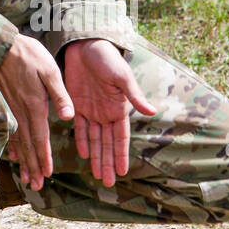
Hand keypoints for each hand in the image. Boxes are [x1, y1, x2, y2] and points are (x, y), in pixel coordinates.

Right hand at [0, 35, 73, 190]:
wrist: (0, 46)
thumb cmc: (28, 55)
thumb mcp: (50, 70)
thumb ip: (59, 95)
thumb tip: (69, 117)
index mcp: (35, 105)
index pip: (40, 137)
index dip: (43, 157)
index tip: (46, 173)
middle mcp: (22, 112)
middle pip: (28, 145)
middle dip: (33, 166)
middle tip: (36, 185)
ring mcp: (11, 110)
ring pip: (18, 141)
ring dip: (23, 161)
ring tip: (26, 178)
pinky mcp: (4, 105)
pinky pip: (9, 131)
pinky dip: (12, 146)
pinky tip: (14, 156)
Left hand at [62, 39, 155, 188]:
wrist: (85, 45)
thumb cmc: (107, 58)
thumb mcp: (122, 77)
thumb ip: (134, 96)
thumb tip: (152, 111)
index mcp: (119, 108)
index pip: (120, 138)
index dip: (120, 154)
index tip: (122, 172)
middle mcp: (106, 113)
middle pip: (107, 143)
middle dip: (107, 162)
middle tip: (107, 182)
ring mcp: (91, 110)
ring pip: (94, 139)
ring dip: (95, 156)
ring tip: (96, 174)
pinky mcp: (76, 104)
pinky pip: (79, 127)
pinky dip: (81, 140)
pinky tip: (82, 154)